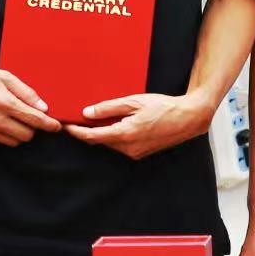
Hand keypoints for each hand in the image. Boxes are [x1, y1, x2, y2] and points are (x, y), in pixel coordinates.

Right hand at [0, 56, 59, 145]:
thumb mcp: (4, 76)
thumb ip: (26, 92)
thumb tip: (43, 107)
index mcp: (4, 103)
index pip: (35, 120)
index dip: (49, 124)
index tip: (56, 126)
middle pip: (26, 135)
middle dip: (31, 127)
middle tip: (26, 116)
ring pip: (13, 141)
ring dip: (16, 132)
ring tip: (8, 117)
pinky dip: (0, 133)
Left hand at [66, 92, 209, 158]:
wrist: (188, 118)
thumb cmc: (163, 107)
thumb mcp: (133, 102)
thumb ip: (109, 108)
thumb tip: (88, 113)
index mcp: (125, 134)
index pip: (93, 137)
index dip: (77, 132)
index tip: (66, 127)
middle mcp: (129, 148)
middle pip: (100, 141)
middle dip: (88, 131)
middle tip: (78, 118)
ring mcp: (136, 152)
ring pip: (111, 144)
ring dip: (102, 133)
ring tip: (97, 118)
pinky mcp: (141, 153)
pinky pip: (121, 146)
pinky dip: (114, 136)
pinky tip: (116, 124)